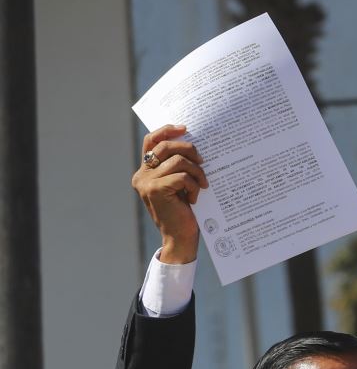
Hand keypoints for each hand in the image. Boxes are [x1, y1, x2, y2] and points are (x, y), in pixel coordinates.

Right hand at [133, 124, 208, 264]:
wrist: (180, 239)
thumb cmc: (185, 213)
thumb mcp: (179, 186)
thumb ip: (178, 167)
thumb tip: (193, 145)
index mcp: (145, 171)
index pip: (151, 140)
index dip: (166, 131)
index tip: (185, 129)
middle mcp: (141, 175)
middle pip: (165, 145)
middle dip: (189, 149)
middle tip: (203, 161)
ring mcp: (146, 182)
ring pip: (177, 160)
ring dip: (196, 170)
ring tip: (202, 184)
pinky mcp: (156, 190)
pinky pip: (182, 176)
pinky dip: (194, 184)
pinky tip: (195, 198)